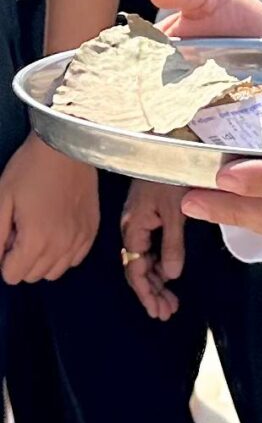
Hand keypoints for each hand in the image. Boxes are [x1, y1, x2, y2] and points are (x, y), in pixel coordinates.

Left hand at [0, 136, 99, 283]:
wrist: (68, 147)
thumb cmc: (29, 170)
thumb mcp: (1, 199)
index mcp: (36, 241)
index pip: (12, 276)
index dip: (3, 258)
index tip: (7, 235)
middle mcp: (61, 246)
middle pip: (33, 276)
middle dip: (21, 260)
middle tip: (21, 230)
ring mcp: (80, 239)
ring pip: (55, 272)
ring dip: (42, 260)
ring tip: (39, 232)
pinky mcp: (92, 230)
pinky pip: (74, 259)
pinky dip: (63, 253)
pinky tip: (57, 231)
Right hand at [121, 181, 187, 320]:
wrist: (170, 142)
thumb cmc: (171, 173)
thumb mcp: (175, 211)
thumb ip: (172, 244)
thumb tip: (172, 276)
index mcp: (133, 228)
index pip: (136, 270)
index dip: (147, 293)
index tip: (159, 311)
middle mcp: (133, 228)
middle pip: (138, 268)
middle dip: (152, 292)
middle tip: (167, 312)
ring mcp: (140, 221)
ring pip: (145, 259)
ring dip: (157, 280)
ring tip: (170, 300)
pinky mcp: (150, 214)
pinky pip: (151, 246)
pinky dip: (160, 262)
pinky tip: (168, 273)